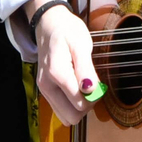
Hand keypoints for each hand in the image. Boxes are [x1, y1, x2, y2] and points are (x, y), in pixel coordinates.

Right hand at [28, 0, 100, 125]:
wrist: (48, 24)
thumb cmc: (67, 31)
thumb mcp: (81, 44)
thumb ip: (86, 69)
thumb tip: (90, 90)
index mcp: (57, 73)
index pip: (80, 103)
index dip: (94, 96)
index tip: (97, 81)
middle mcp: (47, 86)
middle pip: (72, 116)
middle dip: (86, 105)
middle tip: (92, 86)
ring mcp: (44, 90)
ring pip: (66, 117)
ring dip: (79, 107)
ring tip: (83, 86)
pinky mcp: (45, 91)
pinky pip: (61, 110)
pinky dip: (71, 104)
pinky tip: (76, 88)